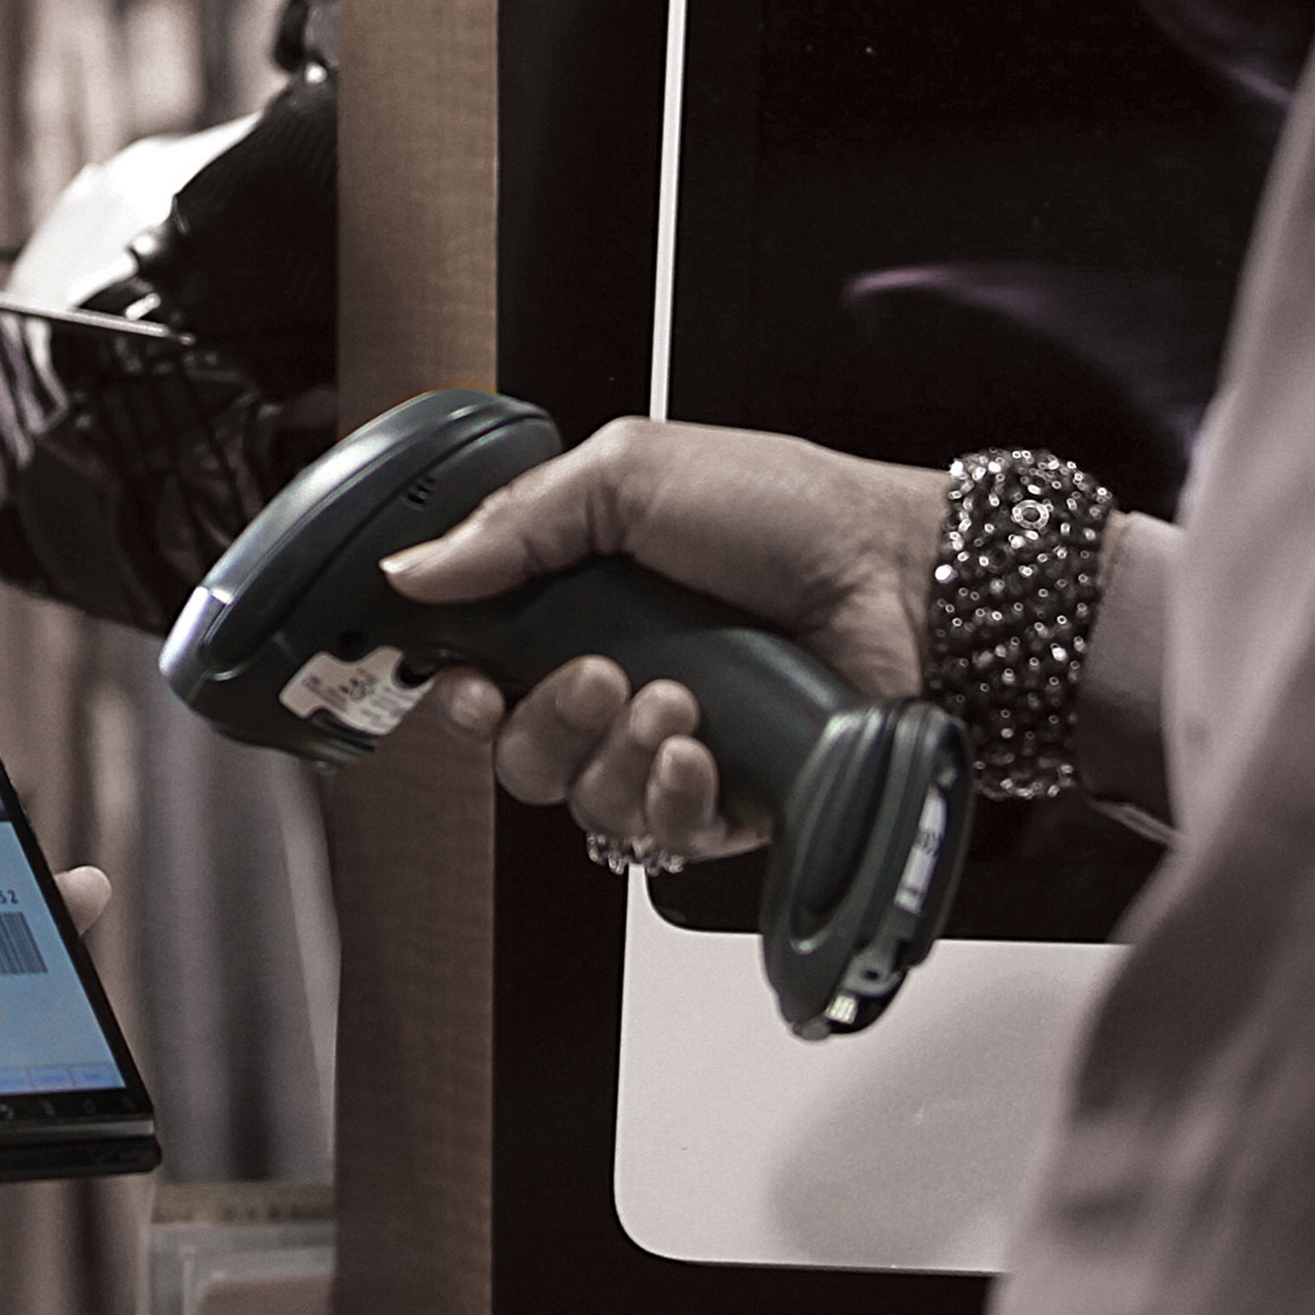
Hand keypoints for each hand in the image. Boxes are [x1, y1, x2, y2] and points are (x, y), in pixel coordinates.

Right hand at [377, 417, 945, 861]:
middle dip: (542, 723)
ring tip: (677, 699)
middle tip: (598, 676)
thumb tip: (411, 569)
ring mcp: (673, 746)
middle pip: (522, 753)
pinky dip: (672, 798)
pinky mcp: (731, 802)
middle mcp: (620, 680)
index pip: (484, 673)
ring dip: (617, 753)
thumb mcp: (629, 477)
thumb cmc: (785, 511)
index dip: (460, 690)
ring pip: (584, 800)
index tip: (464, 682)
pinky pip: (663, 837)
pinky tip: (702, 750)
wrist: (902, 573)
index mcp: (581, 604)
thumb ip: (513, 524)